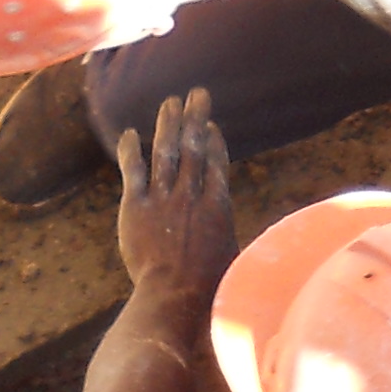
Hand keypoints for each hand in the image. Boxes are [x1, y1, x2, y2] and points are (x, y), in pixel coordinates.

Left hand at [112, 86, 233, 298]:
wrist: (175, 297)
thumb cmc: (211, 289)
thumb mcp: (235, 261)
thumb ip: (237, 243)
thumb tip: (261, 250)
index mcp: (218, 207)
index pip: (217, 163)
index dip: (214, 141)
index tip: (211, 126)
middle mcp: (192, 195)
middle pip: (194, 147)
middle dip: (195, 118)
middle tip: (197, 94)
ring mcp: (163, 199)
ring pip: (165, 151)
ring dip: (168, 124)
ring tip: (170, 102)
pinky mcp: (135, 207)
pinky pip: (133, 170)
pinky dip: (131, 150)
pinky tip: (129, 134)